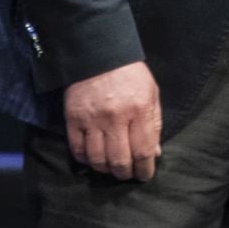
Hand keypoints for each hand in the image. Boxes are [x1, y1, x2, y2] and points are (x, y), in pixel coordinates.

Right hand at [64, 60, 161, 180]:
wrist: (97, 52)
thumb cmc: (130, 73)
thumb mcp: (151, 92)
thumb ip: (154, 124)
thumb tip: (154, 153)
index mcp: (139, 109)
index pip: (143, 151)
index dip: (145, 169)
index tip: (145, 175)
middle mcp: (115, 117)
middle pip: (119, 160)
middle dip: (125, 173)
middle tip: (127, 174)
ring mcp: (92, 119)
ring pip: (98, 160)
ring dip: (106, 169)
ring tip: (112, 168)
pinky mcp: (73, 119)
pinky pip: (78, 150)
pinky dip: (86, 160)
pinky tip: (94, 158)